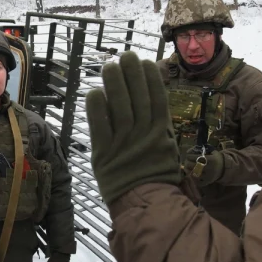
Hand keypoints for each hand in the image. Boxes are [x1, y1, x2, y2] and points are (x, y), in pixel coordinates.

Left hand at [86, 52, 182, 203]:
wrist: (146, 205)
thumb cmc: (157, 177)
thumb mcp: (167, 149)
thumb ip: (160, 127)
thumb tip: (155, 103)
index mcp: (161, 132)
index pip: (157, 98)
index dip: (150, 78)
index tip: (144, 62)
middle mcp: (144, 134)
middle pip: (137, 97)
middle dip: (131, 73)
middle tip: (125, 56)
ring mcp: (124, 143)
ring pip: (119, 107)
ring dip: (114, 84)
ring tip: (109, 66)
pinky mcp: (104, 153)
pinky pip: (100, 126)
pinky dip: (97, 108)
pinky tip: (94, 92)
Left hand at [183, 148, 224, 184]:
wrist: (224, 168)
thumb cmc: (215, 158)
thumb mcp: (212, 151)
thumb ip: (202, 150)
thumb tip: (189, 150)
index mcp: (211, 159)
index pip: (197, 157)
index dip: (190, 156)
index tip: (188, 155)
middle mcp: (210, 168)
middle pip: (194, 166)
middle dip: (188, 163)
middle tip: (186, 161)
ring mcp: (209, 176)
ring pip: (194, 174)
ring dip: (188, 170)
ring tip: (186, 167)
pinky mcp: (207, 182)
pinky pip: (197, 181)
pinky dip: (193, 178)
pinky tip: (191, 174)